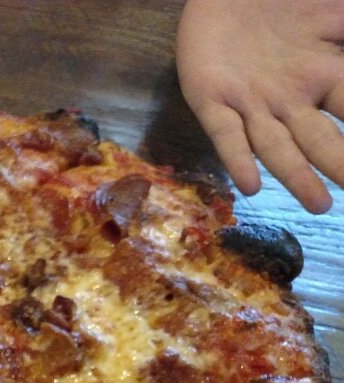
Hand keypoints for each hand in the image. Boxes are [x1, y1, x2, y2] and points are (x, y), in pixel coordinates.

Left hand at [177, 0, 343, 213]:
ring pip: (277, 147)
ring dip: (296, 176)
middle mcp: (289, 100)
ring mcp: (251, 104)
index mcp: (324, 76)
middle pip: (320, 139)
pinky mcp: (210, 99)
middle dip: (341, 165)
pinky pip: (225, 133)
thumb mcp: (331, 12)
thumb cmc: (283, 5)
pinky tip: (250, 185)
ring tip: (319, 205)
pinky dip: (237, 158)